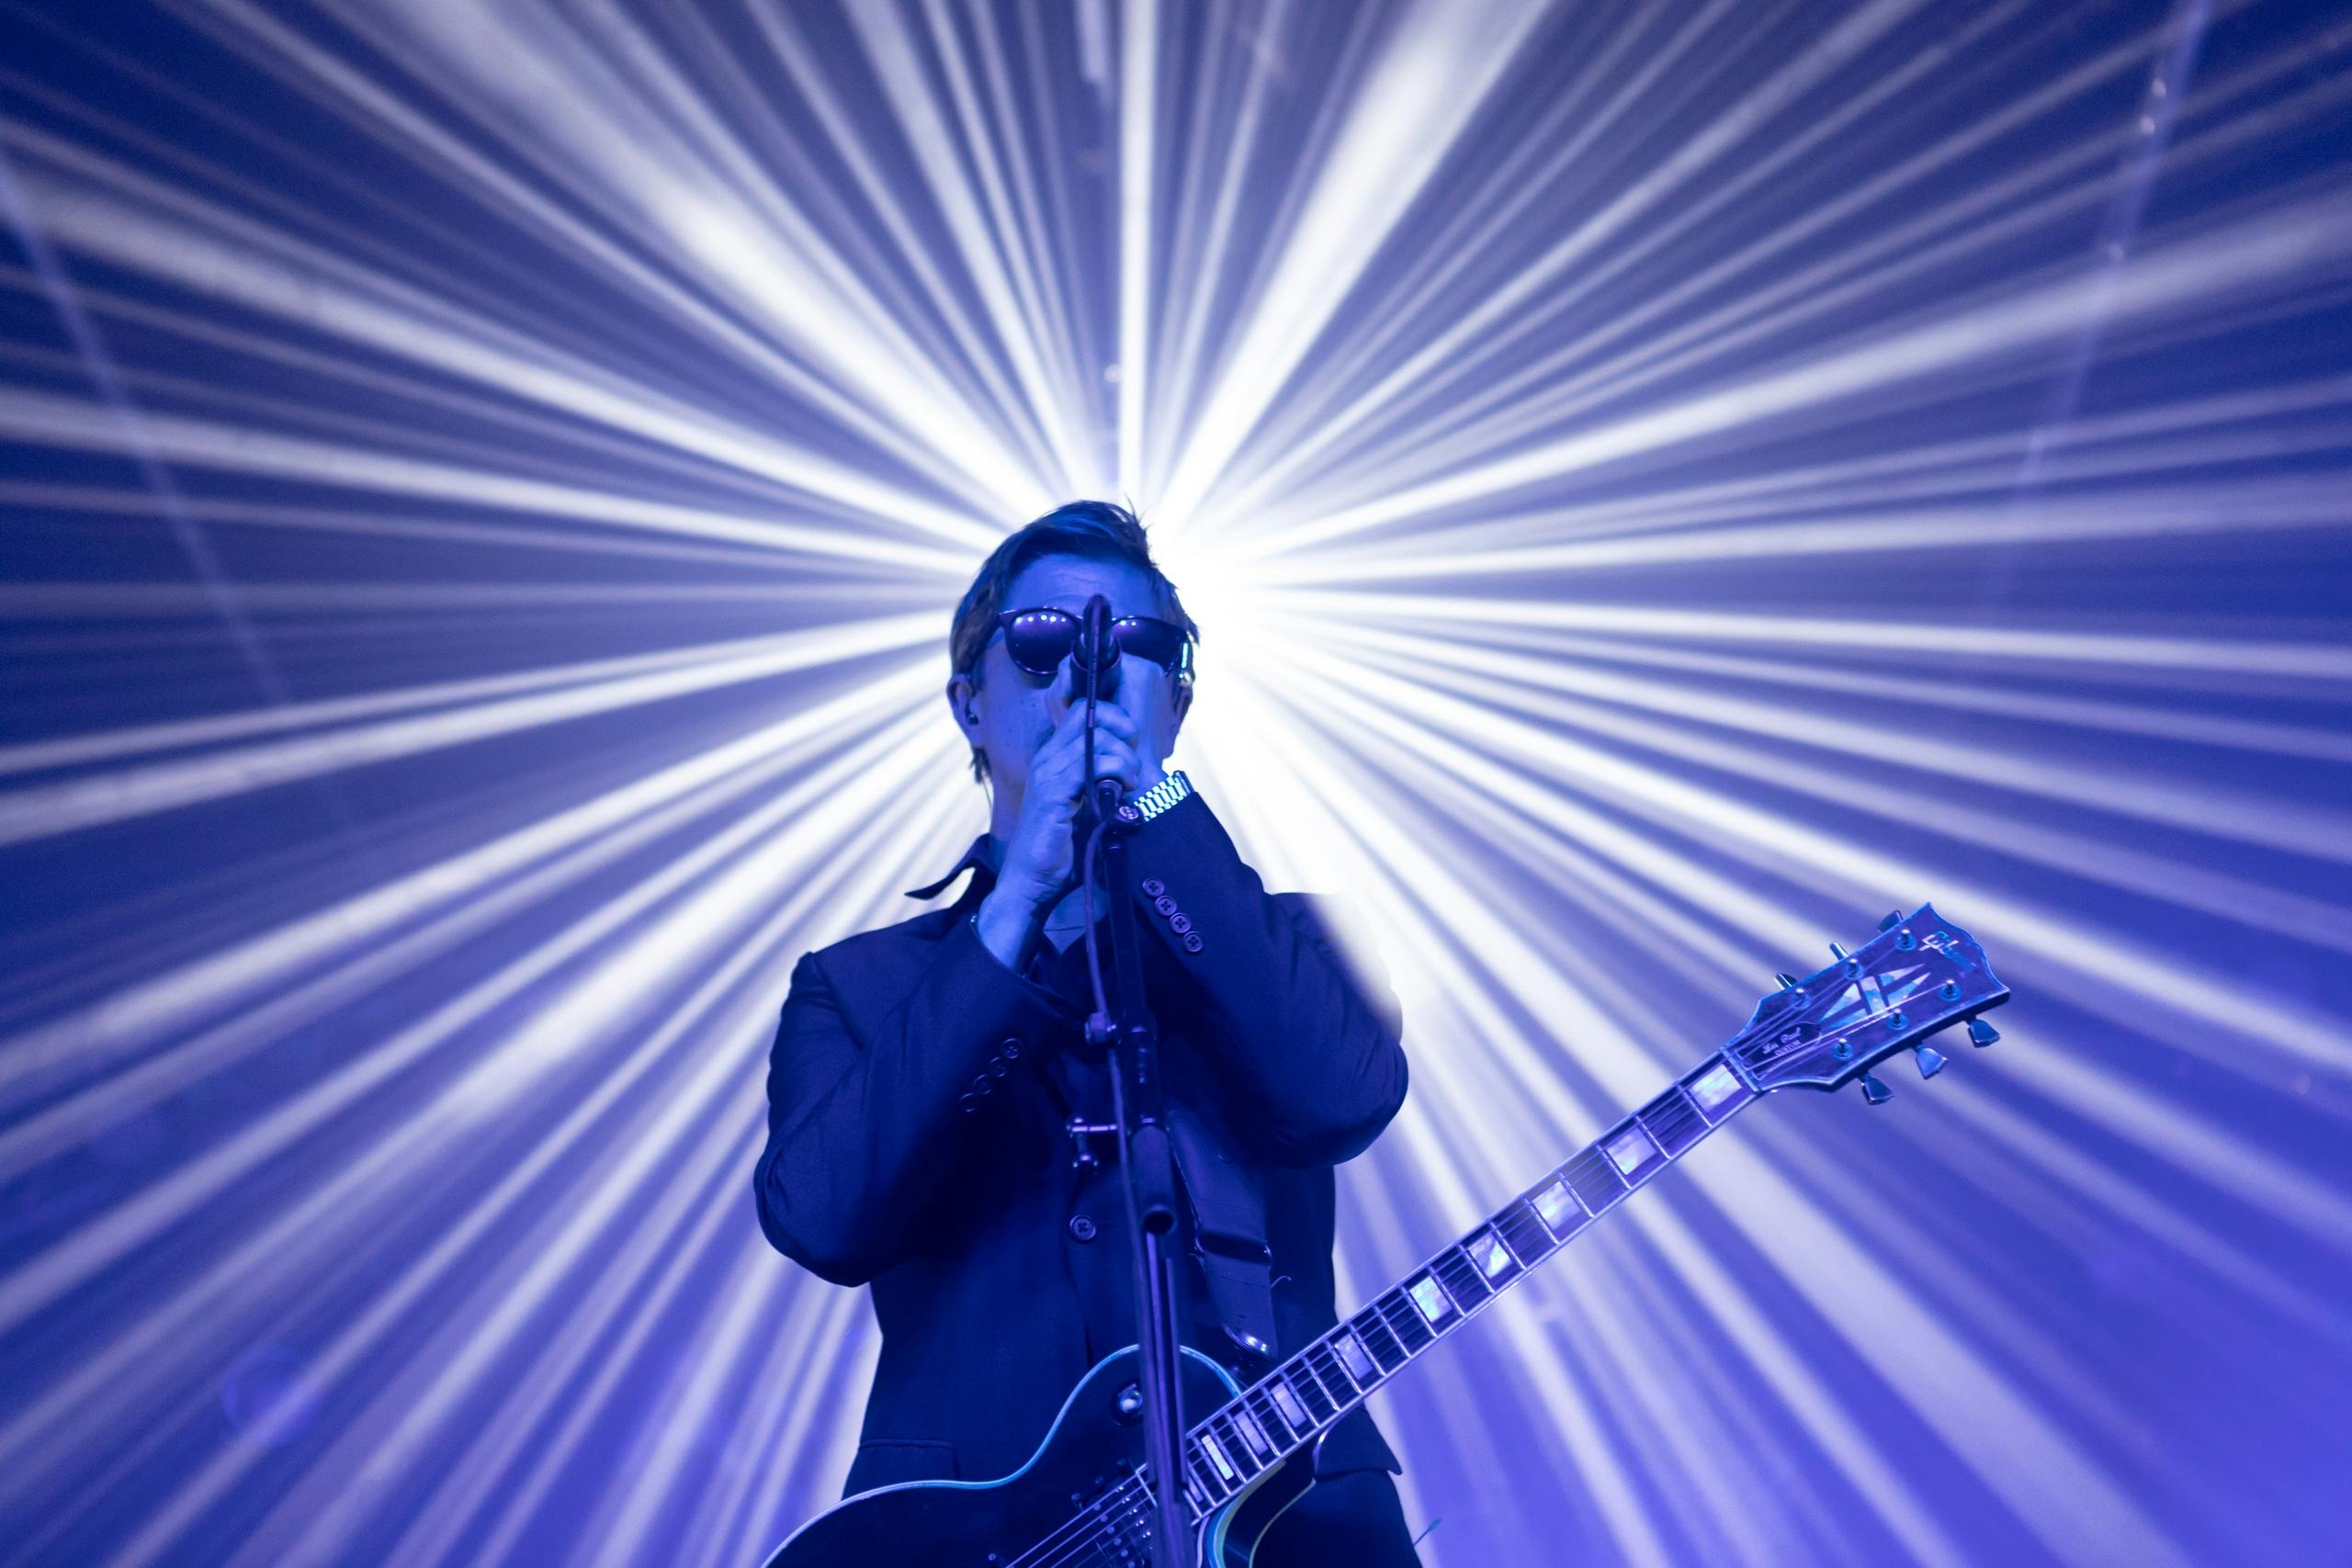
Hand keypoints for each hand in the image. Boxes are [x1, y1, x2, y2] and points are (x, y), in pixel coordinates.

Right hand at [996, 698, 1155, 906]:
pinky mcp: (1052, 793)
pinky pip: (1092, 763)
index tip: (1130, 747)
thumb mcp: (1087, 808)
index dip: (1113, 719)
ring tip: (1131, 782)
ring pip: (1097, 737)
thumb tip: (1134, 770)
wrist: (1032, 883)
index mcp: (1053, 759)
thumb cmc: (1062, 851)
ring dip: (1125, 757)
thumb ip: (1102, 784)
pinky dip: (1117, 770)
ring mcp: (1047, 774)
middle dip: (1123, 732)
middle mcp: (1047, 759)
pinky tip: (1124, 789)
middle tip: (1133, 765)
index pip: (1082, 712)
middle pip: (1090, 715)